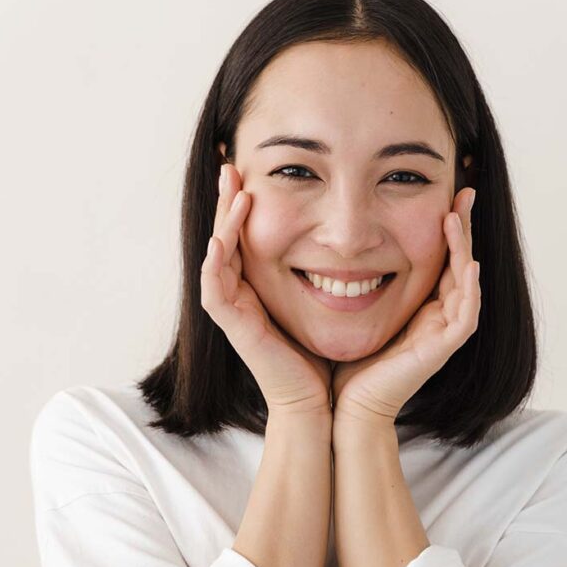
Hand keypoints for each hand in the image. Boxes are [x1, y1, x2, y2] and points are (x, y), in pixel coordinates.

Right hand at [201, 163, 332, 415]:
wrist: (317, 402)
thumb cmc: (322, 355)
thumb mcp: (325, 300)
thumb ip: (328, 270)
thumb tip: (353, 235)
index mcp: (257, 286)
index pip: (244, 234)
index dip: (243, 202)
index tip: (252, 168)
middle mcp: (240, 294)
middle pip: (225, 237)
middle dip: (228, 201)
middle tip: (231, 164)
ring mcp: (233, 311)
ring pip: (216, 257)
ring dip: (223, 222)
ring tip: (236, 190)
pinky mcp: (234, 329)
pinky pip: (213, 291)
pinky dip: (215, 265)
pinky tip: (222, 240)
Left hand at [331, 188, 480, 425]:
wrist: (349, 409)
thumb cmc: (348, 365)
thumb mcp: (354, 310)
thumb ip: (357, 282)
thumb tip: (340, 245)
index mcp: (422, 308)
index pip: (442, 259)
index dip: (446, 227)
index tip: (444, 193)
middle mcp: (439, 318)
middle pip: (461, 264)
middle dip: (463, 228)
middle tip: (464, 191)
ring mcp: (443, 334)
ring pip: (467, 283)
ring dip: (464, 249)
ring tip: (457, 217)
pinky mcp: (442, 351)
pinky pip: (466, 315)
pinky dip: (470, 290)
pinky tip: (468, 263)